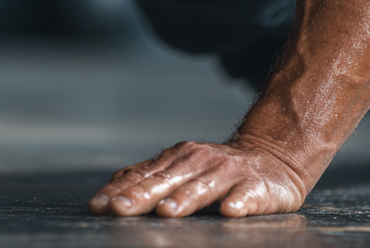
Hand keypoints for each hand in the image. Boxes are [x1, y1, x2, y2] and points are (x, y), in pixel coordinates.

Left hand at [88, 137, 306, 217]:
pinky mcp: (255, 186)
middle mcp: (198, 162)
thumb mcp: (181, 170)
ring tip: (166, 212)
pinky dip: (237, 203)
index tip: (99, 205)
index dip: (120, 191)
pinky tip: (229, 211)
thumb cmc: (216, 171)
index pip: (142, 176)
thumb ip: (149, 179)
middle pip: (166, 181)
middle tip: (120, 209)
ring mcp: (227, 172)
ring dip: (183, 199)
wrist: (270, 158)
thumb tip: (109, 193)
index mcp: (176, 160)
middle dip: (141, 196)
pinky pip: (245, 195)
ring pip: (202, 187)